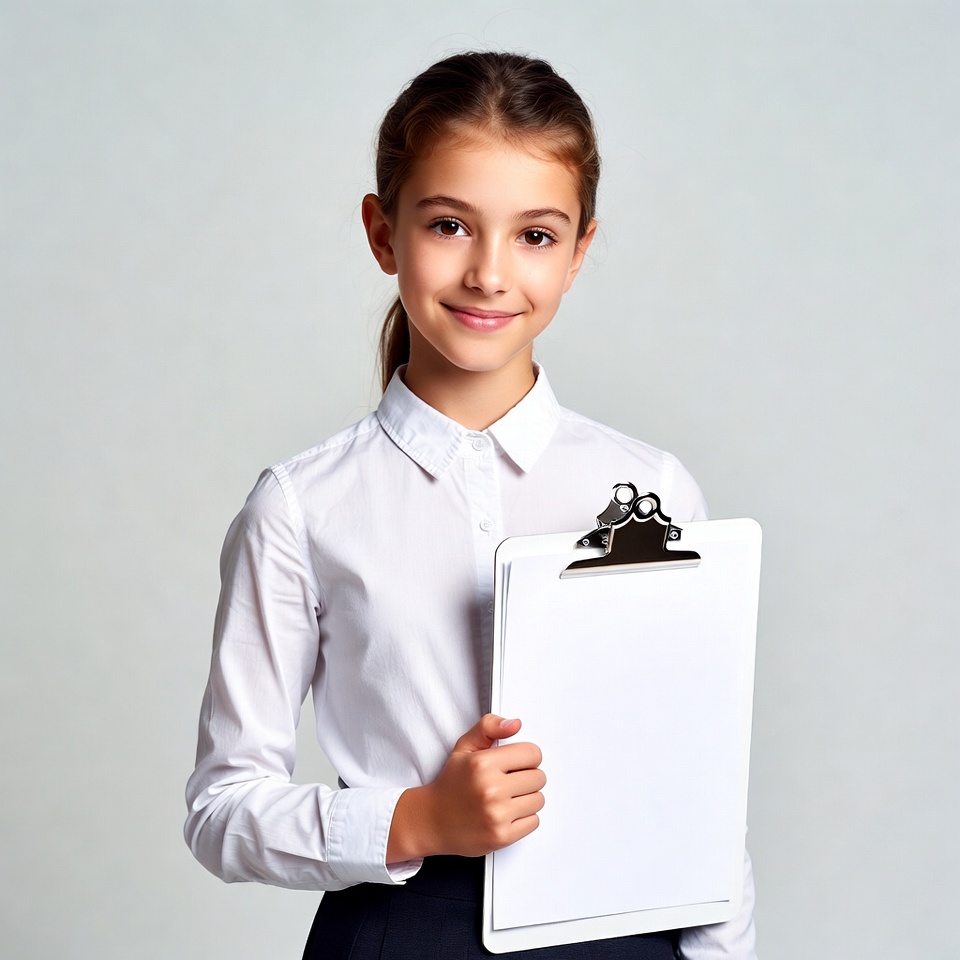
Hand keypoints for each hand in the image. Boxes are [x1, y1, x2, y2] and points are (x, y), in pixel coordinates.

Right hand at [387, 715, 545, 860]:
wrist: (433, 820)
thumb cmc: (451, 783)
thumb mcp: (465, 747)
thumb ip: (489, 727)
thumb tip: (515, 724)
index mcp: (483, 764)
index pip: (532, 754)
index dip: (526, 757)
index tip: (516, 762)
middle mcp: (491, 789)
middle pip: (539, 777)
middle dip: (527, 777)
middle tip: (509, 781)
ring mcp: (497, 815)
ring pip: (539, 800)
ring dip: (527, 798)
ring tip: (507, 797)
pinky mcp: (502, 836)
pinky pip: (534, 821)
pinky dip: (524, 818)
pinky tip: (506, 813)